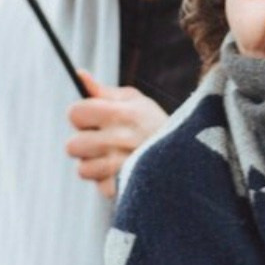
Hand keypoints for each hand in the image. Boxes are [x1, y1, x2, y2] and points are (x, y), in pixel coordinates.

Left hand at [65, 71, 165, 198]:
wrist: (192, 158)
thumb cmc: (156, 126)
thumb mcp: (137, 102)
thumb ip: (103, 92)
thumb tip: (78, 74)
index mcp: (119, 113)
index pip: (74, 113)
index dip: (82, 117)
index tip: (94, 120)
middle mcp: (118, 139)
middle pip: (72, 146)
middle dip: (86, 145)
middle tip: (106, 143)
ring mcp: (120, 166)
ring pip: (83, 169)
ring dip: (97, 166)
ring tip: (118, 160)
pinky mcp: (125, 189)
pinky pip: (101, 187)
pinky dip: (112, 183)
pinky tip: (127, 174)